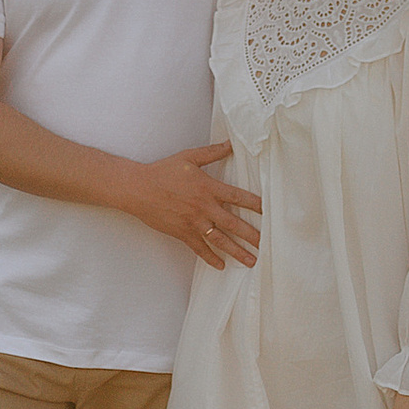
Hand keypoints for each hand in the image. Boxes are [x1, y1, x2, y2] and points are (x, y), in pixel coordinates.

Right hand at [130, 142, 261, 269]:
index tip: (269, 212)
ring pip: (220, 240)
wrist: (139, 189)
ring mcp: (193, 222)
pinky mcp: (182, 233)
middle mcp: (204, 207)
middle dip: (252, 235)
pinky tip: (222, 265)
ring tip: (252, 261)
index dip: (255, 204)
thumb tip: (230, 143)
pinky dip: (211, 258)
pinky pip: (199, 248)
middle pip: (233, 224)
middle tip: (267, 245)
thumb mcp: (189, 157)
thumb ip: (212, 152)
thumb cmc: (163, 171)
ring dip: (237, 252)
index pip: (238, 197)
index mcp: (208, 188)